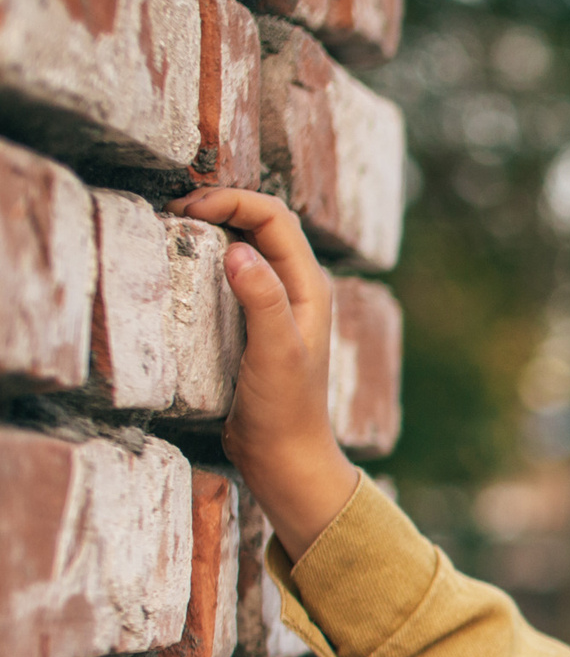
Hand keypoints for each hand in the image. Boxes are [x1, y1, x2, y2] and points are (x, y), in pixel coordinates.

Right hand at [170, 188, 360, 560]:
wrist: (284, 457)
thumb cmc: (285, 409)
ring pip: (245, 246)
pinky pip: (231, 277)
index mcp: (310, 286)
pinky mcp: (253, 324)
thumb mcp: (275, 352)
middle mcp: (297, 289)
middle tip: (172, 213)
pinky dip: (206, 261)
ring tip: (171, 230)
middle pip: (260, 223)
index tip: (187, 208)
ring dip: (212, 230)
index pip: (275, 217)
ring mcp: (275, 306)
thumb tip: (238, 249)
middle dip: (219, 206)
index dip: (232, 200)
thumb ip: (263, 300)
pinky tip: (180, 270)